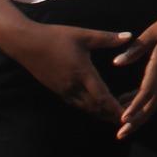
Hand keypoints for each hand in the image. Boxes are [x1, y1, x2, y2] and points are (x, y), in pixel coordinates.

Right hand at [5, 22, 129, 124]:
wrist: (27, 44)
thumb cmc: (56, 37)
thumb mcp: (84, 35)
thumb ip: (107, 38)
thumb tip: (129, 36)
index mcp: (83, 73)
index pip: (102, 96)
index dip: (115, 107)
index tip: (128, 115)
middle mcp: (73, 86)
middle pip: (95, 107)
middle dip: (111, 114)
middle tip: (126, 121)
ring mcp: (64, 90)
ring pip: (85, 107)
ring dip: (100, 113)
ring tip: (114, 117)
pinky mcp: (57, 89)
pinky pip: (76, 103)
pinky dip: (88, 108)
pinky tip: (95, 107)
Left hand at [110, 4, 156, 137]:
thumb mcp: (152, 33)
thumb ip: (135, 49)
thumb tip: (116, 63)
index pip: (146, 91)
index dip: (134, 106)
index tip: (122, 119)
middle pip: (151, 104)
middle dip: (135, 121)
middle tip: (120, 134)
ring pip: (152, 100)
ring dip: (137, 112)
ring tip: (119, 122)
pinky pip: (154, 91)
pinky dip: (140, 99)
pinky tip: (126, 100)